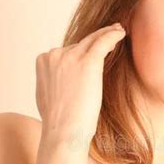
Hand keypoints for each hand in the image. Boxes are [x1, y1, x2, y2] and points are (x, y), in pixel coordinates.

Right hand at [35, 23, 125, 148]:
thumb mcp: (47, 96)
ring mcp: (70, 57)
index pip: (65, 52)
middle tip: (109, 32)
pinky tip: (121, 34)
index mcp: (43, 62)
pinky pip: (102, 42)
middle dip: (94, 39)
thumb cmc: (59, 122)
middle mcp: (54, 55)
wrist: (64, 132)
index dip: (80, 52)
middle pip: (79, 44)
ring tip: (118, 30)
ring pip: (92, 40)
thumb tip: (60, 79)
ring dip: (106, 33)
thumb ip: (52, 81)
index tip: (92, 50)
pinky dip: (112, 36)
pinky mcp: (87, 62)